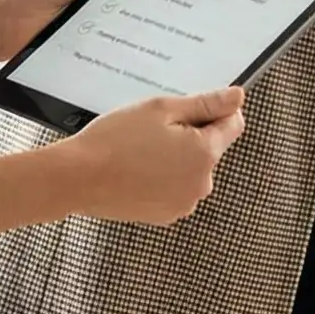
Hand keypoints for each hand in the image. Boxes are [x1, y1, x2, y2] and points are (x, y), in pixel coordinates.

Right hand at [58, 88, 245, 223]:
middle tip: (154, 128)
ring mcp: (183, 203)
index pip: (233, 125)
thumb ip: (205, 104)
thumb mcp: (162, 109)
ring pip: (190, 169)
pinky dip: (162, 177)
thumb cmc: (115, 141)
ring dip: (175, 157)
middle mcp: (201, 184)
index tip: (190, 107)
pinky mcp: (165, 215)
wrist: (77, 179)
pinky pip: (174, 188)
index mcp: (205, 154)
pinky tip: (136, 169)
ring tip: (140, 150)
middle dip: (190, 134)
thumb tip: (237, 98)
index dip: (215, 110)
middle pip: (210, 148)